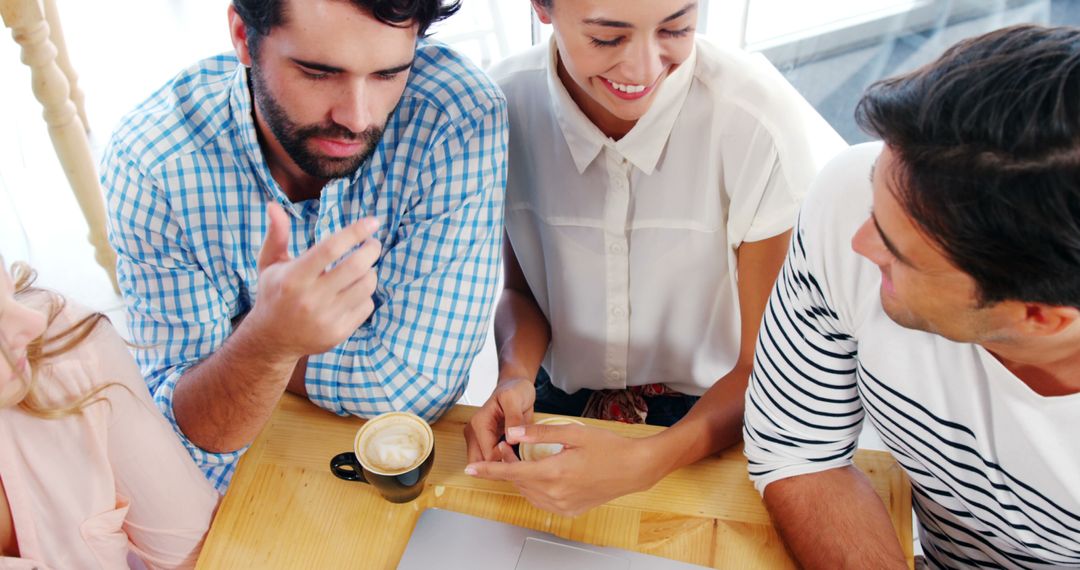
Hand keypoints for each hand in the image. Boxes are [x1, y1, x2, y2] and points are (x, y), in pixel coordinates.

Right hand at [247, 203, 381, 358]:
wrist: (271, 340)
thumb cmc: (274, 294)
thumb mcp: (270, 264)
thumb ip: (276, 235)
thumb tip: (273, 205)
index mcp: (294, 277)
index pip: (331, 248)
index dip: (355, 232)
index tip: (372, 222)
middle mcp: (310, 299)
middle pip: (356, 266)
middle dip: (371, 249)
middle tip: (373, 244)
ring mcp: (326, 318)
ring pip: (366, 286)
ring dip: (370, 272)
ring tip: (362, 268)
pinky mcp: (338, 333)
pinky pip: (367, 306)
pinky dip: (365, 295)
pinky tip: (353, 292)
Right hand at [464, 378, 535, 461]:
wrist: (514, 387)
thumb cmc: (515, 391)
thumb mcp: (515, 399)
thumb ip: (514, 418)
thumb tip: (511, 439)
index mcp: (479, 423)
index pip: (489, 455)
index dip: (507, 459)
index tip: (523, 455)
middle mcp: (473, 433)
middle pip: (481, 464)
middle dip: (500, 468)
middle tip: (520, 462)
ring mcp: (476, 439)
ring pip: (484, 465)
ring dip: (500, 467)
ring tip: (518, 459)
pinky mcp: (483, 443)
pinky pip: (489, 461)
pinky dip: (501, 463)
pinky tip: (514, 457)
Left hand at [465, 423, 662, 516]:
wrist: (635, 469)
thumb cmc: (608, 448)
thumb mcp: (573, 433)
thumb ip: (540, 432)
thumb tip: (512, 432)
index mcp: (554, 472)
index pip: (511, 472)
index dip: (488, 470)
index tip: (469, 470)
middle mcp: (556, 494)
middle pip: (518, 482)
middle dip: (506, 466)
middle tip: (507, 446)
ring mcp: (563, 505)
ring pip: (528, 493)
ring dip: (520, 477)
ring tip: (521, 458)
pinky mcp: (569, 510)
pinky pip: (541, 501)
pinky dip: (534, 488)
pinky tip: (539, 474)